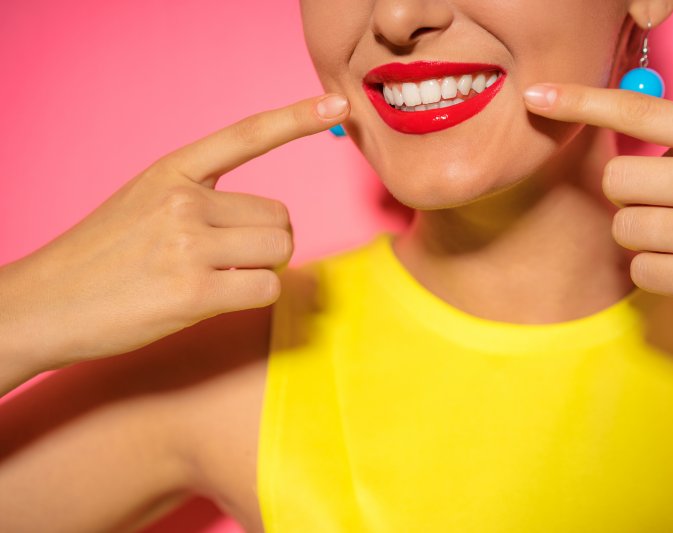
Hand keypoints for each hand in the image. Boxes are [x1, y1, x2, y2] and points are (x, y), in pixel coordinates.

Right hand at [0, 93, 348, 388]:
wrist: (44, 303)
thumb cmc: (101, 257)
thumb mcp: (143, 202)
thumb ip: (199, 198)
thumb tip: (268, 224)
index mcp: (172, 171)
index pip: (246, 136)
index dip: (296, 119)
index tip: (335, 104)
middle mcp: (183, 200)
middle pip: (279, 217)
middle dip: (267, 241)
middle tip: (230, 259)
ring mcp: (188, 245)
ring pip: (278, 251)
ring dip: (261, 270)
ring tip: (216, 279)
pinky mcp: (194, 293)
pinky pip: (266, 288)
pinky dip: (253, 296)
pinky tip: (213, 300)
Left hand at [523, 83, 672, 329]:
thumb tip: (622, 143)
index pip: (642, 111)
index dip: (583, 102)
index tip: (540, 96)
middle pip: (617, 180)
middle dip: (628, 196)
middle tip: (663, 205)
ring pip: (624, 227)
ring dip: (642, 236)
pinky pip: (640, 269)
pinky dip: (655, 271)